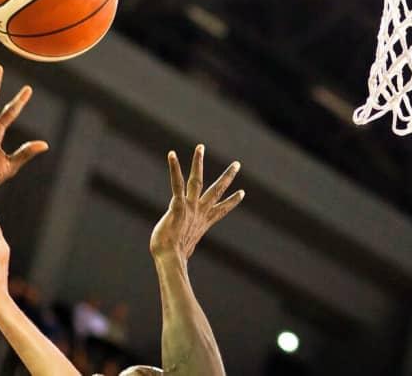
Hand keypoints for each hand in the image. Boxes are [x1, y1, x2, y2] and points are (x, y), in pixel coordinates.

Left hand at [150, 145, 243, 260]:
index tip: (242, 193)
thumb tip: (181, 264)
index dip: (232, 201)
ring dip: (198, 162)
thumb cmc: (172, 257)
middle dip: (227, 177)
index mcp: (203, 222)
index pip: (221, 210)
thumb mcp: (182, 250)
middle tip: (237, 164)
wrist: (170, 259)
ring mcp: (190, 206)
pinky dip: (174, 168)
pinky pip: (176, 183)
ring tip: (200, 147)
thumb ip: (184, 249)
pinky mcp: (178, 204)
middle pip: (216, 190)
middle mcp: (199, 211)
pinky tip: (172, 154)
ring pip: (197, 180)